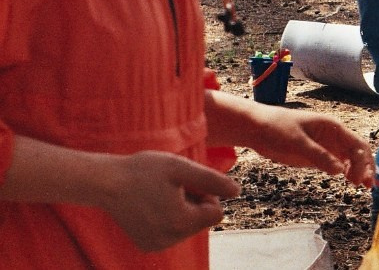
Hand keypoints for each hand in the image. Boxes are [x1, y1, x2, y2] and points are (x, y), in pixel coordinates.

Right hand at [100, 151, 239, 251]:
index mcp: (180, 222)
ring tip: (161, 195)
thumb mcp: (182, 168)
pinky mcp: (147, 245)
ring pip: (188, 227)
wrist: (106, 182)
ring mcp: (156, 245)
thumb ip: (212, 180)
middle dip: (195, 202)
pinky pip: (172, 232)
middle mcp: (169, 240)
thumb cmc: (144, 171)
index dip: (207, 194)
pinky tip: (153, 205)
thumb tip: (237, 191)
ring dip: (182, 210)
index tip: (188, 183)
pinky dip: (169, 218)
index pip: (216, 213)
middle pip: (202, 221)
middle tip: (172, 188)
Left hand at [241, 107, 374, 187]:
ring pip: (350, 158)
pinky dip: (346, 171)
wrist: (257, 127)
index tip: (360, 180)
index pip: (357, 145)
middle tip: (368, 186)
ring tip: (361, 186)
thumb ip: (318, 156)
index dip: (363, 162)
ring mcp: (325, 145)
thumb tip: (340, 170)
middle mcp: (333, 136)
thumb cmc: (277, 128)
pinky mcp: (317, 155)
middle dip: (366, 166)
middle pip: (358, 151)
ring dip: (358, 170)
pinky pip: (337, 163)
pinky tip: (349, 181)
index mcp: (332, 127)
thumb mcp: (297, 142)